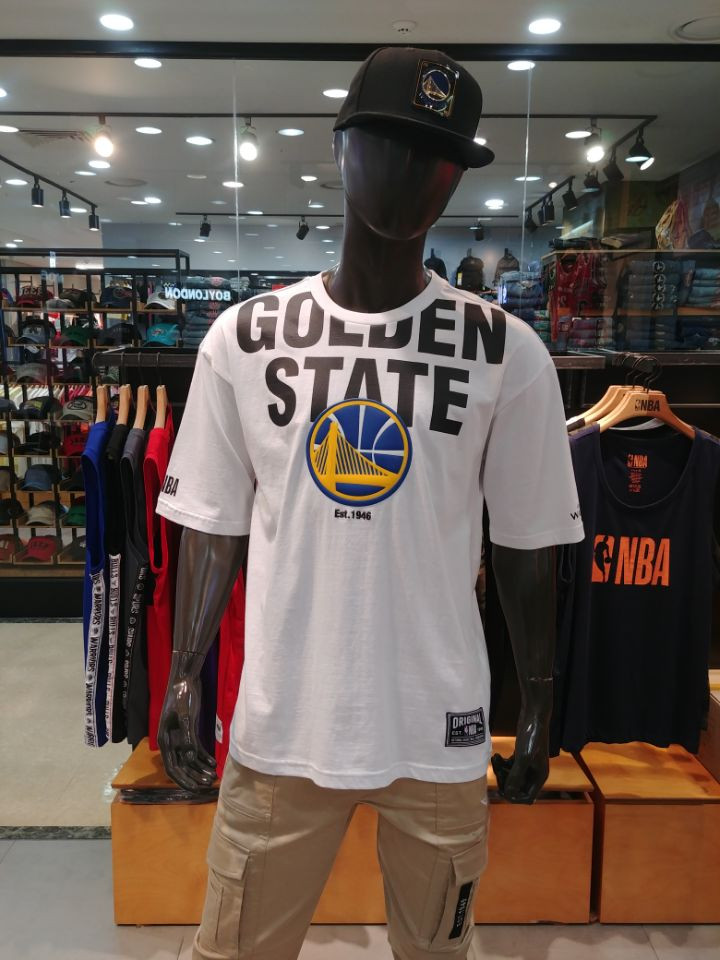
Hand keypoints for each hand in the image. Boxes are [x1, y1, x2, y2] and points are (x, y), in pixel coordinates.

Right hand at [157, 676, 216, 792]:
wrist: (185, 679)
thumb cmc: (182, 694)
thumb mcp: (185, 713)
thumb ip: (187, 735)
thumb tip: (189, 756)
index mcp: (165, 740)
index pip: (172, 767)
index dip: (183, 780)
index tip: (194, 789)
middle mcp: (171, 742)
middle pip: (182, 766)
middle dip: (194, 777)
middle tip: (208, 785)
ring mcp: (180, 737)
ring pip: (190, 759)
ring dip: (200, 769)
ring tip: (213, 776)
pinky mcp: (190, 731)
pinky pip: (196, 749)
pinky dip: (204, 757)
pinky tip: (214, 763)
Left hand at [491, 708, 549, 803]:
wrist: (533, 716)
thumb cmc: (532, 737)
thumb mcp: (523, 757)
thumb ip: (516, 775)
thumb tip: (509, 793)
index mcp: (539, 777)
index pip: (527, 798)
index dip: (514, 797)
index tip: (502, 789)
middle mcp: (534, 773)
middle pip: (517, 788)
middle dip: (505, 782)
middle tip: (497, 771)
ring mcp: (527, 764)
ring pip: (511, 777)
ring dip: (501, 772)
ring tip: (495, 760)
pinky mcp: (520, 756)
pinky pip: (509, 767)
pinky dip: (502, 764)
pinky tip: (497, 756)